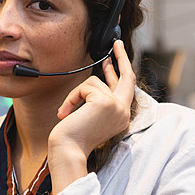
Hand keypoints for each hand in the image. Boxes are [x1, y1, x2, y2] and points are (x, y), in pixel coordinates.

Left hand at [47, 40, 134, 192]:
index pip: (125, 89)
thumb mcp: (89, 116)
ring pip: (93, 83)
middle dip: (122, 57)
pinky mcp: (105, 102)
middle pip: (127, 77)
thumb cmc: (72, 138)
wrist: (68, 151)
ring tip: (66, 113)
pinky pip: (85, 87)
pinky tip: (66, 113)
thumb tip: (96, 80)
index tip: (113, 59)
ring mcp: (117, 107)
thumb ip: (96, 100)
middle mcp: (124, 112)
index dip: (120, 72)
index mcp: (121, 117)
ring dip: (75, 95)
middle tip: (115, 42)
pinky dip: (72, 97)